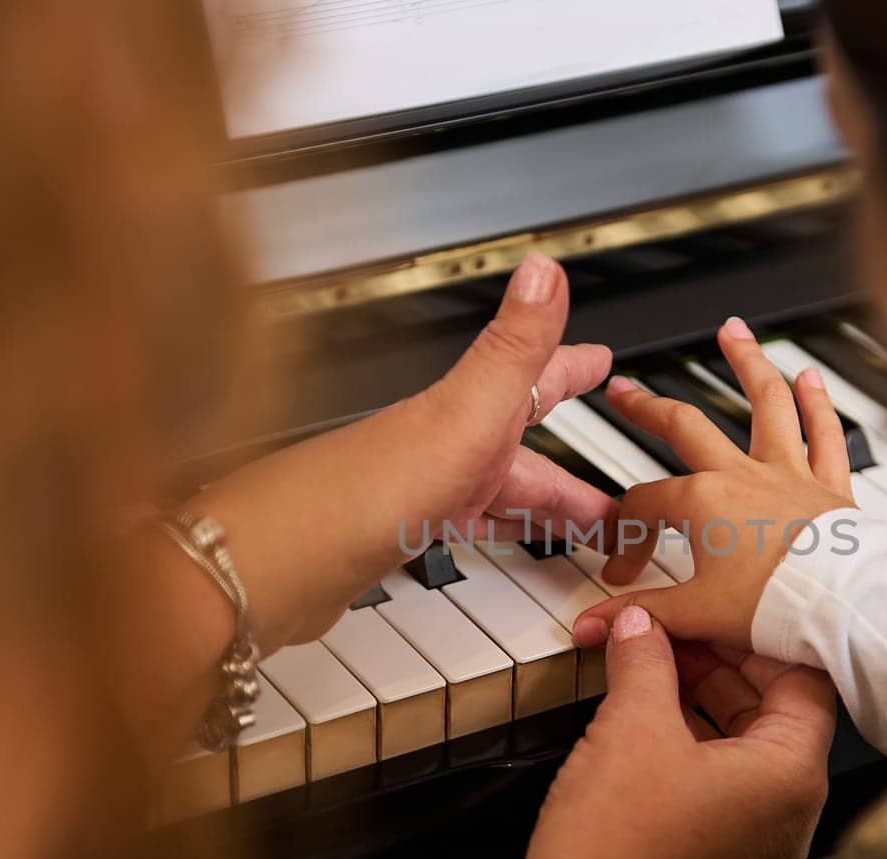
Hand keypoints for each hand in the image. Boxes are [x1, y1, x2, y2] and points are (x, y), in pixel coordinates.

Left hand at [195, 253, 616, 646]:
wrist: (275, 563)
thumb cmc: (360, 493)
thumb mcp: (461, 415)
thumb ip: (509, 347)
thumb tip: (546, 267)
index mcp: (466, 413)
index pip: (533, 379)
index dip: (572, 368)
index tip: (602, 358)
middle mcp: (444, 444)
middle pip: (525, 451)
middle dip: (573, 463)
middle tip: (612, 477)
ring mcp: (420, 490)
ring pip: (499, 493)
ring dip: (541, 505)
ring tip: (580, 524)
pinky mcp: (396, 537)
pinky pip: (464, 529)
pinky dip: (492, 534)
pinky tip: (490, 545)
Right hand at [497, 606, 836, 858]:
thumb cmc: (620, 850)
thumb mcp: (632, 725)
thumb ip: (644, 662)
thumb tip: (640, 628)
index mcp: (791, 775)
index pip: (803, 681)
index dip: (754, 638)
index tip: (714, 616)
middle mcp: (787, 815)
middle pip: (771, 715)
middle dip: (716, 669)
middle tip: (668, 636)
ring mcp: (754, 846)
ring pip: (739, 753)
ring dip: (695, 707)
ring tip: (644, 673)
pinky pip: (716, 790)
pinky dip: (686, 751)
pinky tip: (638, 724)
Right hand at [572, 318, 856, 650]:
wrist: (845, 608)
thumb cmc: (780, 608)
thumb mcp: (696, 614)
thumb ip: (643, 614)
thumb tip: (596, 624)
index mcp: (703, 503)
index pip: (644, 507)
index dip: (625, 537)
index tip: (625, 572)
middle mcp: (743, 477)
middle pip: (685, 426)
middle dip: (647, 406)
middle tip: (624, 390)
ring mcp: (787, 475)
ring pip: (765, 403)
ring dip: (747, 363)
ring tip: (733, 333)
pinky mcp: (829, 486)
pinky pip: (823, 434)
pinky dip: (817, 403)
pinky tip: (808, 377)